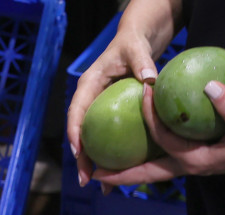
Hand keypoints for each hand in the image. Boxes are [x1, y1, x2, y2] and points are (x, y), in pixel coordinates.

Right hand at [67, 27, 158, 187]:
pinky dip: (112, 153)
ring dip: (96, 161)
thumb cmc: (133, 42)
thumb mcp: (136, 48)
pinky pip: (109, 135)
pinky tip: (121, 172)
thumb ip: (141, 61)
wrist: (137, 38)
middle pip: (82, 131)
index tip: (79, 152)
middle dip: (82, 157)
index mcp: (89, 83)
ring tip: (101, 186)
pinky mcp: (111, 112)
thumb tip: (149, 78)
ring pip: (94, 137)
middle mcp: (91, 97)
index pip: (76, 110)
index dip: (75, 132)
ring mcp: (100, 106)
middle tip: (86, 180)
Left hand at [95, 80, 224, 186]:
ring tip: (109, 163)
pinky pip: (166, 157)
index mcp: (199, 160)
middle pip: (150, 172)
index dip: (151, 118)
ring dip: (134, 166)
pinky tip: (140, 143)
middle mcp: (191, 165)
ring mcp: (193, 163)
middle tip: (96, 174)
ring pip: (156, 168)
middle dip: (124, 174)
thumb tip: (209, 86)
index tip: (143, 92)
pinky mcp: (197, 156)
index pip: (165, 140)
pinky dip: (150, 154)